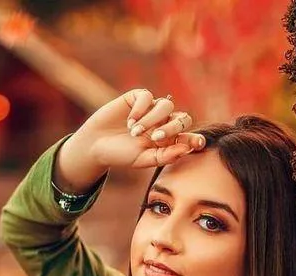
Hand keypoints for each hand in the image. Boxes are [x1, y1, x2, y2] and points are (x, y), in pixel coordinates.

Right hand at [78, 88, 205, 170]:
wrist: (96, 145)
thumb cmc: (121, 155)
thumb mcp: (143, 160)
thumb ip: (165, 156)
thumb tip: (186, 149)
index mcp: (168, 141)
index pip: (188, 137)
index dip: (195, 139)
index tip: (199, 143)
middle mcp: (163, 123)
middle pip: (182, 118)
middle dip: (172, 128)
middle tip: (155, 138)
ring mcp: (151, 109)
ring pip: (166, 106)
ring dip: (152, 119)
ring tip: (135, 132)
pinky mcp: (138, 98)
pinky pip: (148, 97)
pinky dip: (140, 109)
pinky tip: (129, 122)